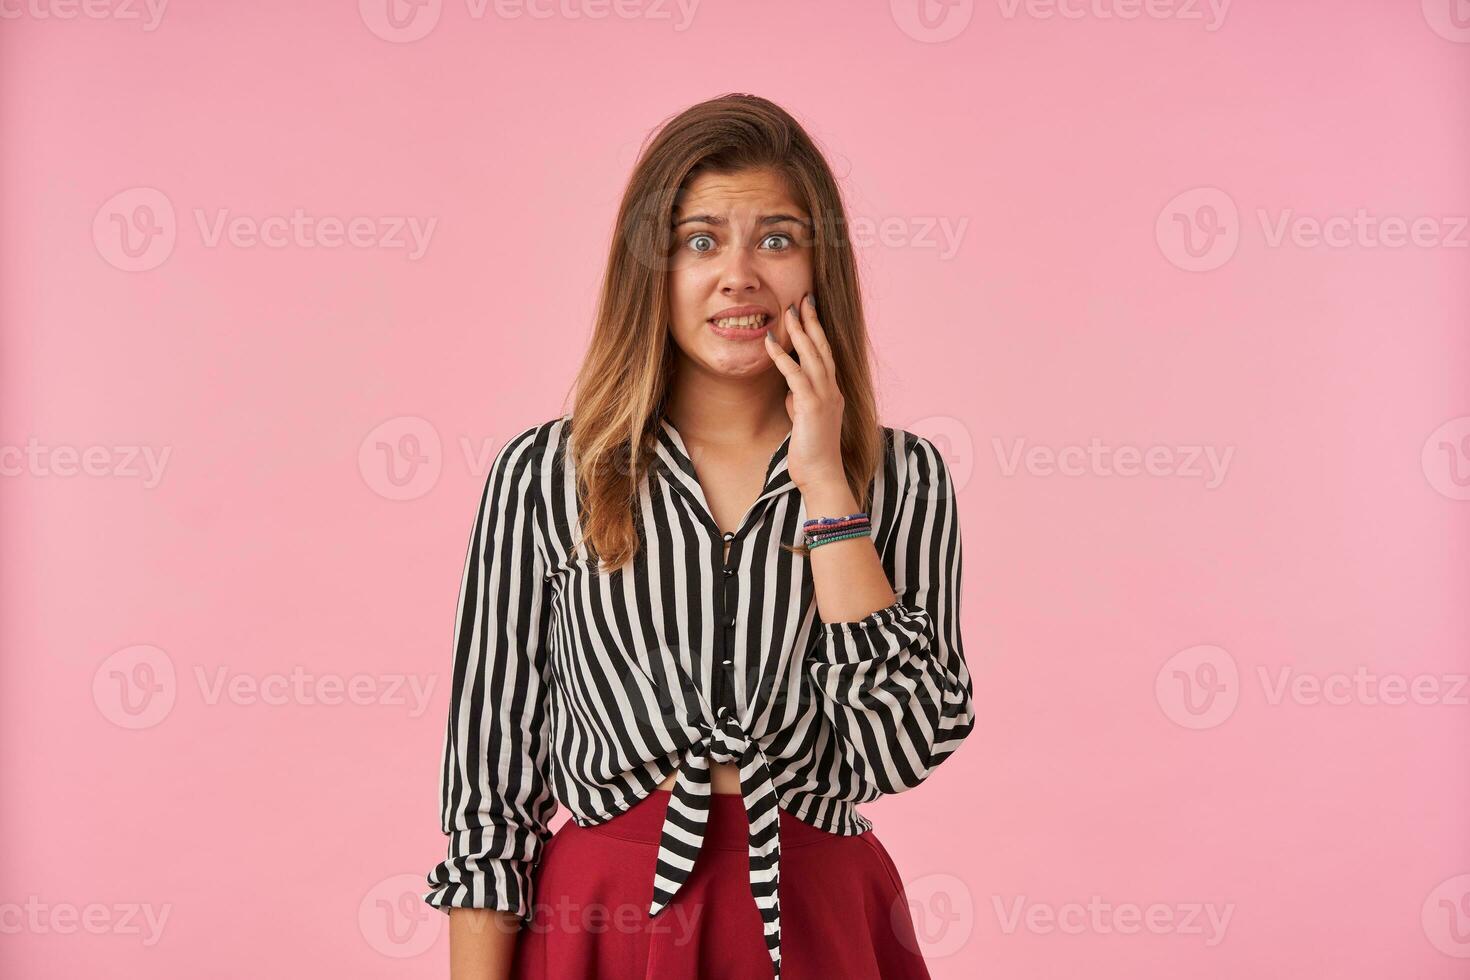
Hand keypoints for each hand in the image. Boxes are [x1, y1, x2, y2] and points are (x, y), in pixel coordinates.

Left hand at [763, 292, 845, 491]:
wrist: (823, 476)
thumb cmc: (812, 453)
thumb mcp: (805, 421)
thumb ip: (800, 402)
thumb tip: (791, 391)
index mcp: (832, 392)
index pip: (825, 354)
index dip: (817, 331)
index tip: (809, 311)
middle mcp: (832, 389)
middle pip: (822, 347)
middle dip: (812, 321)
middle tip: (803, 298)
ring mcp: (824, 397)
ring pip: (812, 355)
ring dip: (799, 331)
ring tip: (787, 311)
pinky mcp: (811, 406)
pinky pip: (795, 375)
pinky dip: (782, 356)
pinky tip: (770, 342)